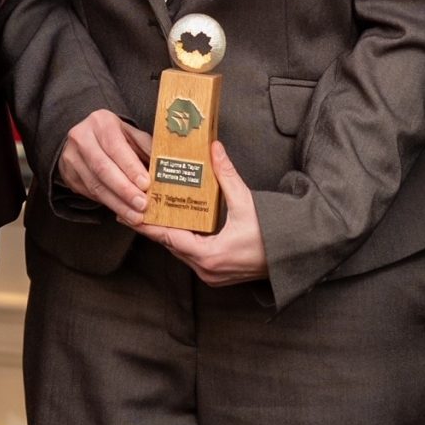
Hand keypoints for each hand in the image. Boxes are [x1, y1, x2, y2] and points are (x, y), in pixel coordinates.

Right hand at [56, 108, 152, 222]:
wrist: (84, 140)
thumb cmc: (114, 137)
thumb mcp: (131, 135)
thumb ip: (146, 147)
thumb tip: (163, 167)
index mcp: (101, 123)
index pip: (116, 147)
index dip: (130, 167)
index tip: (146, 184)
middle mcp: (82, 138)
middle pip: (103, 168)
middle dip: (124, 190)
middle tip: (142, 205)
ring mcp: (72, 158)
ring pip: (96, 185)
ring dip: (118, 204)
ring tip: (136, 216)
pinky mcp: (69, 176)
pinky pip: (91, 194)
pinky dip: (110, 205)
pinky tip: (124, 214)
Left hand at [139, 144, 266, 285]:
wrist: (293, 257)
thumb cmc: (273, 233)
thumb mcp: (247, 202)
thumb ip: (227, 175)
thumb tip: (214, 149)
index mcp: (210, 256)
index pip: (169, 239)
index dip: (149, 226)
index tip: (131, 215)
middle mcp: (207, 270)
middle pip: (172, 246)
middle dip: (154, 228)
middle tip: (135, 210)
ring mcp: (212, 275)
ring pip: (181, 253)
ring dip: (168, 235)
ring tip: (151, 216)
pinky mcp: (218, 275)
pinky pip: (193, 257)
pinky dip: (183, 241)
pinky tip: (176, 227)